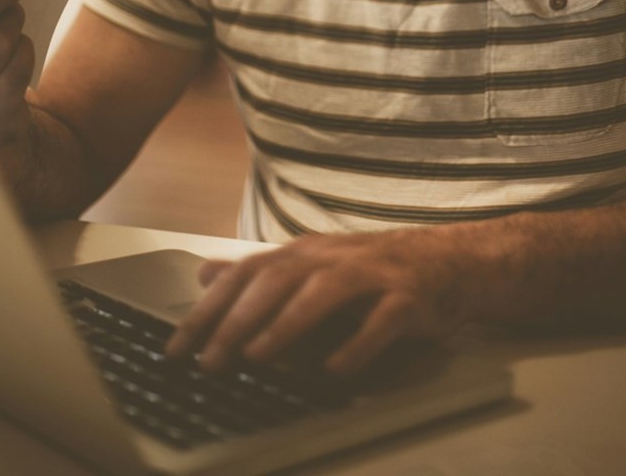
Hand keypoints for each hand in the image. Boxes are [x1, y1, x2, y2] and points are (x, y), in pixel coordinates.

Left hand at [166, 227, 471, 376]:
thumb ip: (260, 272)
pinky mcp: (407, 298)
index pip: (246, 273)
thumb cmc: (371, 271)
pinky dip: (356, 345)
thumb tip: (206, 273)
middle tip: (210, 361)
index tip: (178, 347)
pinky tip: (334, 372)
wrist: (447, 261)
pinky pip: (380, 321)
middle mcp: (332, 257)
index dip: (210, 308)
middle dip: (239, 319)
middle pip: (278, 279)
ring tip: (258, 356)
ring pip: (324, 292)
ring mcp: (371, 275)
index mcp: (305, 252)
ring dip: (288, 324)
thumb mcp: (311, 265)